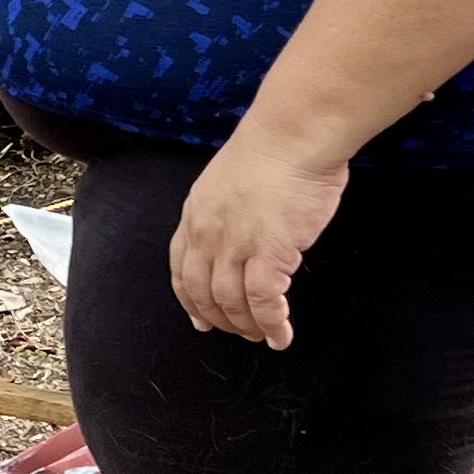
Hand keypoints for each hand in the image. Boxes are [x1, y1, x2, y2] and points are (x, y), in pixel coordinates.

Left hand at [170, 123, 353, 346]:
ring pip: (232, 302)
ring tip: (263, 336)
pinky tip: (282, 335)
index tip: (200, 319)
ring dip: (247, 326)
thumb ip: (223, 213)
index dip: (190, 300)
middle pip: (202, 292)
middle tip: (239, 332)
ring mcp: (236, 245)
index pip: (181, 270)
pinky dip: (272, 324)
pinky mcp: (269, 253)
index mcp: (194, 217)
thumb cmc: (271, 152)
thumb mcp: (225, 183)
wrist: (292, 137)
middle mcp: (207, 235)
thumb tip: (235, 235)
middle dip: (220, 319)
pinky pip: (265, 301)